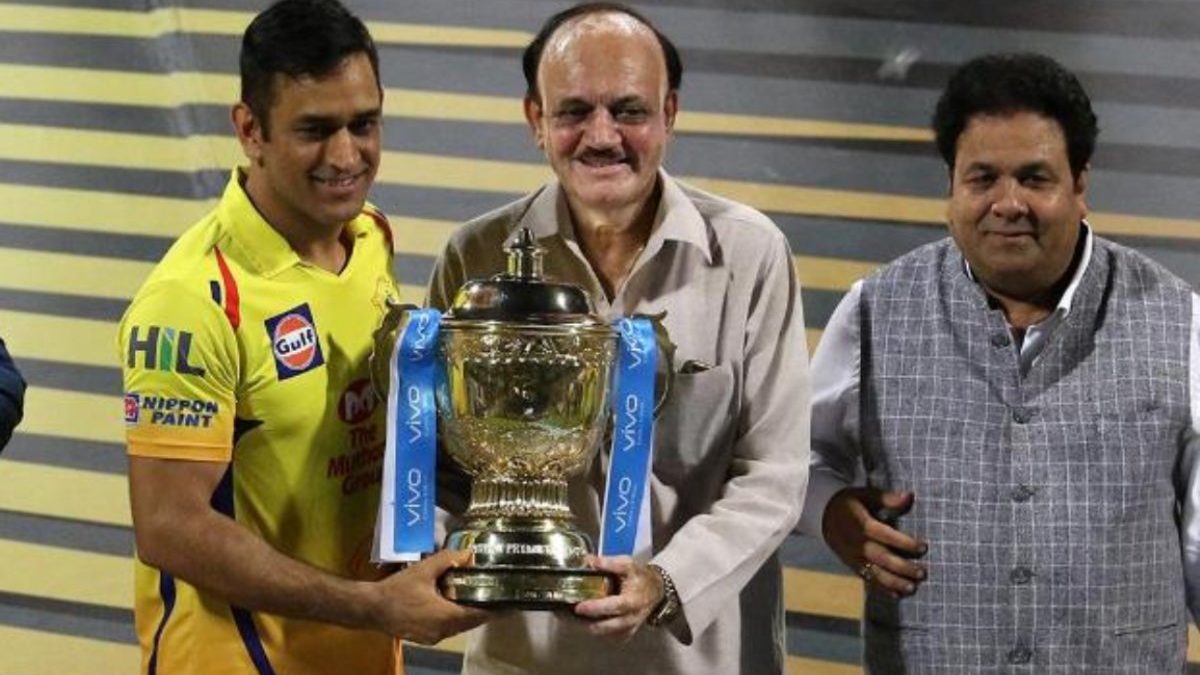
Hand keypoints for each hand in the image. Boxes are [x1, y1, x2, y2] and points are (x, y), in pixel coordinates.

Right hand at [369, 549, 489, 643]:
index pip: (478, 615)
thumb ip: (448, 560)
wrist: (371, 608)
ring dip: (468, 615)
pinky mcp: (424, 637)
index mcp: (446, 617)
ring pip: (458, 627)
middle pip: (470, 623)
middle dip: (483, 612)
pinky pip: (446, 629)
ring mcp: (433, 637)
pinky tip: (452, 606)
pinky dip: (454, 619)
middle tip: (495, 598)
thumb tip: (469, 553)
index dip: (495, 611)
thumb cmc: (398, 589)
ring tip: (476, 600)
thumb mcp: (424, 569)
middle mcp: (443, 631)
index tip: (508, 605)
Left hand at [573, 555, 662, 640]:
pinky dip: (595, 629)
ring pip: (604, 633)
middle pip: (604, 626)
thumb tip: (588, 560)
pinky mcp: (626, 634)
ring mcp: (628, 628)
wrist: (657, 590)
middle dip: (583, 623)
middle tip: (566, 614)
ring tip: (570, 616)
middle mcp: (630, 618)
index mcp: (631, 601)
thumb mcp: (628, 564)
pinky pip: (607, 636)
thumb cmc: (641, 576)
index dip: (595, 608)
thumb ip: (609, 563)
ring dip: (586, 627)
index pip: (612, 607)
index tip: (579, 607)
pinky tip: (583, 620)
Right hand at [823, 487, 927, 597]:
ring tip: (912, 587)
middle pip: (881, 558)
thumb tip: (909, 496)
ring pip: (874, 572)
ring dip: (894, 582)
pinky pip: (868, 579)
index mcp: (861, 524)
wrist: (823, 515)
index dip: (904, 543)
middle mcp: (857, 543)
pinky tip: (897, 595)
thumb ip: (887, 498)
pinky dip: (882, 588)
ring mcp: (853, 557)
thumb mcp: (865, 495)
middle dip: (902, 567)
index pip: (885, 535)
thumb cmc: (849, 503)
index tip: (924, 547)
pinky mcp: (852, 565)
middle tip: (922, 572)